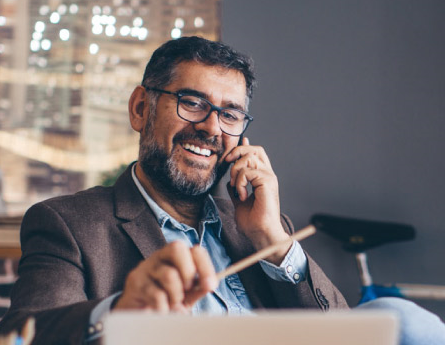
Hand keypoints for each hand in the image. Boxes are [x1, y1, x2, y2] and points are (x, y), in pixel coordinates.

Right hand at [113, 241, 216, 311]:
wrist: (139, 314)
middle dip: (188, 272)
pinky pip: (157, 295)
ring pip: (169, 274)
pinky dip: (164, 308)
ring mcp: (146, 267)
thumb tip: (209, 285)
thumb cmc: (166, 300)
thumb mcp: (186, 295)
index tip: (211, 285)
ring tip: (172, 303)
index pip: (195, 250)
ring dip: (176, 295)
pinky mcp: (135, 282)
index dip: (205, 266)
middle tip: (187, 290)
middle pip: (177, 248)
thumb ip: (198, 289)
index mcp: (176, 256)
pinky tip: (161, 310)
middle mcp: (160, 256)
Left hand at [225, 137, 290, 264]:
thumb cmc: (253, 222)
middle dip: (237, 152)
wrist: (261, 234)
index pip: (256, 154)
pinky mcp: (268, 182)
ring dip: (236, 171)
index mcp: (262, 178)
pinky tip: (241, 196)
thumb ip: (236, 188)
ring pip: (248, 158)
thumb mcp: (239, 200)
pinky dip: (239, 183)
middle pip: (254, 150)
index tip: (235, 146)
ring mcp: (269, 177)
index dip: (245, 146)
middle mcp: (268, 175)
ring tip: (236, 188)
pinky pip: (247, 172)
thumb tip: (229, 180)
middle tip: (227, 163)